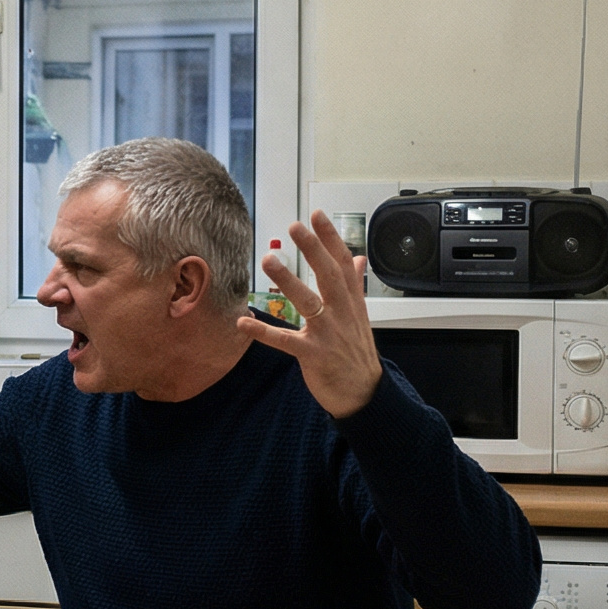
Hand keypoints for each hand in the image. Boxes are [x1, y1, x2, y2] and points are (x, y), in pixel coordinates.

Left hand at [237, 210, 381, 420]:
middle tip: (294, 227)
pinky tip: (243, 322)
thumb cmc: (357, 353)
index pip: (343, 263)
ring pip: (308, 302)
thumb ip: (355, 286)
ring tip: (268, 259)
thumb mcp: (361, 316)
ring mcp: (328, 333)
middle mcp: (342, 313)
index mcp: (351, 302)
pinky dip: (263, 332)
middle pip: (328, 275)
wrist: (364, 393)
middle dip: (312, 249)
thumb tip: (358, 259)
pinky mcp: (313, 355)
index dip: (330, 238)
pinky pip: (285, 341)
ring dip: (288, 280)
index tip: (316, 215)